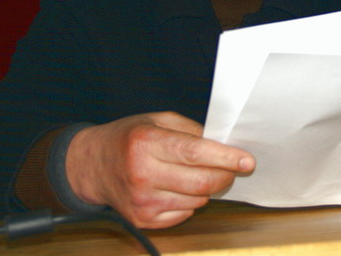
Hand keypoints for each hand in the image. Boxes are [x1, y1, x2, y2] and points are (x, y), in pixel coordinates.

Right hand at [65, 112, 254, 228]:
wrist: (92, 165)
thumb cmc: (129, 138)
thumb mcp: (158, 120)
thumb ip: (191, 131)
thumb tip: (223, 145)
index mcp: (147, 143)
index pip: (195, 153)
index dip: (226, 158)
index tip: (247, 160)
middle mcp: (142, 174)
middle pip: (201, 182)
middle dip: (225, 175)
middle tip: (233, 168)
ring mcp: (142, 201)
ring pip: (197, 201)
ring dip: (207, 188)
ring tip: (197, 174)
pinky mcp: (143, 220)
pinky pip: (184, 215)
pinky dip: (191, 202)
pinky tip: (179, 188)